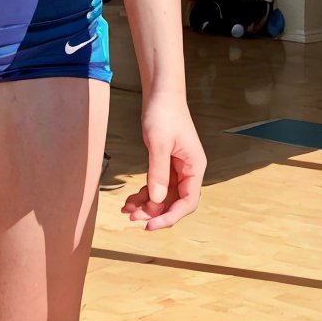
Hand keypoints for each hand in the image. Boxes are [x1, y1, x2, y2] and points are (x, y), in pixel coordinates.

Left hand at [121, 95, 205, 230]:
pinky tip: (129, 200)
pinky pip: (156, 186)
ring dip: (146, 205)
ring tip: (127, 210)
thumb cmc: (164, 114)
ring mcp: (177, 169)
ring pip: (163, 196)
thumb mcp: (158, 144)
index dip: (170, 217)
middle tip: (132, 217)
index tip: (150, 225)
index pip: (187, 202)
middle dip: (154, 213)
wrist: (161, 95)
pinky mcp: (166, 165)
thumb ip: (158, 172)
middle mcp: (188, 171)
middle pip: (174, 202)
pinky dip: (144, 194)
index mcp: (194, 167)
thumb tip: (156, 200)